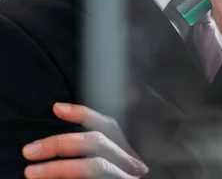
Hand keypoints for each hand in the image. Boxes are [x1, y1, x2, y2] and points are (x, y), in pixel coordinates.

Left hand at [22, 103, 148, 178]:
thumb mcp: (108, 173)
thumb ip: (94, 161)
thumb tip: (58, 148)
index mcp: (128, 159)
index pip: (110, 127)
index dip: (84, 114)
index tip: (57, 109)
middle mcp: (133, 169)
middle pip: (98, 143)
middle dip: (60, 143)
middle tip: (30, 151)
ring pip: (95, 167)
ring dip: (58, 167)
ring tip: (31, 172)